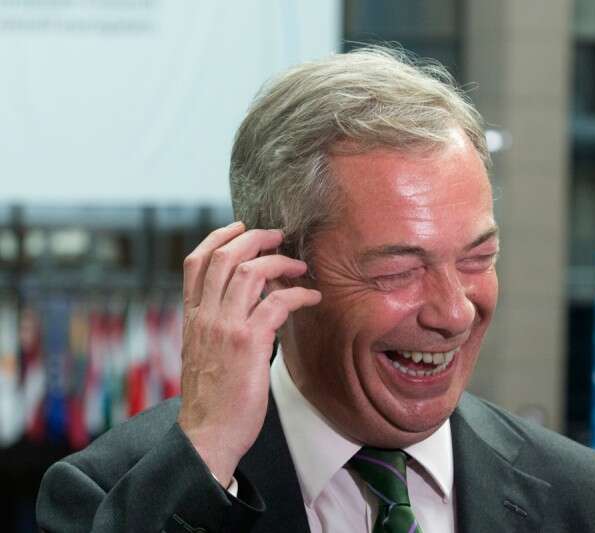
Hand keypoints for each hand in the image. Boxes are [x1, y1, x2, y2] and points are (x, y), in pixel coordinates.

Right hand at [177, 222, 320, 484]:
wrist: (207, 433)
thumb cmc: (212, 397)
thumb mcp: (202, 352)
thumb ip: (214, 324)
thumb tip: (242, 303)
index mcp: (192, 317)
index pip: (195, 262)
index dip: (218, 237)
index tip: (240, 227)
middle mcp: (205, 316)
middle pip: (225, 256)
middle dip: (254, 238)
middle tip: (279, 237)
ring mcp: (225, 327)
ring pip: (249, 271)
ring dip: (280, 262)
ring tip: (300, 266)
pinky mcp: (248, 343)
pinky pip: (277, 303)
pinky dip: (298, 294)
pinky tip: (312, 298)